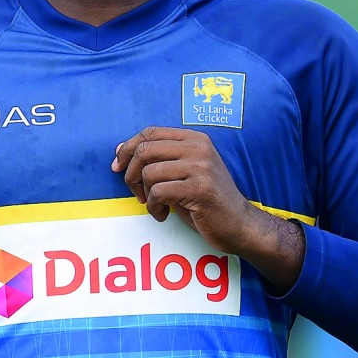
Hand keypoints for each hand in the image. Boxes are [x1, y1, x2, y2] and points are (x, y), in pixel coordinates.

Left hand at [111, 126, 304, 288]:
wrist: (239, 224)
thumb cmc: (205, 200)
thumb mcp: (183, 172)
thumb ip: (159, 159)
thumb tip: (120, 150)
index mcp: (195, 139)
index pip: (150, 132)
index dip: (127, 148)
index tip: (117, 167)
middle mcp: (199, 148)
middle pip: (145, 150)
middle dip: (131, 174)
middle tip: (137, 192)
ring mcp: (201, 167)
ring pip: (149, 173)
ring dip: (145, 195)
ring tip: (156, 205)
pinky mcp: (200, 188)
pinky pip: (158, 193)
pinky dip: (153, 207)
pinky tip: (163, 214)